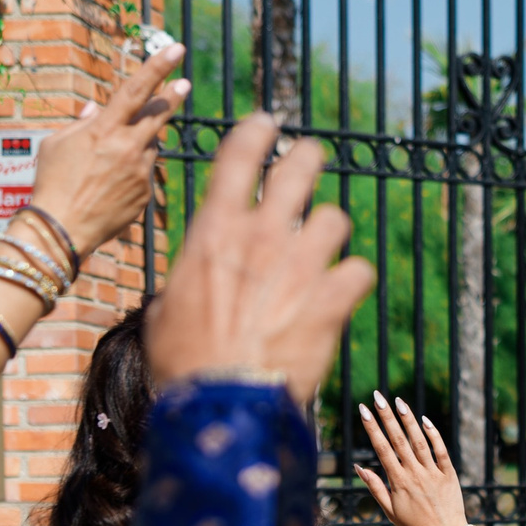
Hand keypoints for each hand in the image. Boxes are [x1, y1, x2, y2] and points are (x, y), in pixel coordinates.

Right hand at [25, 42, 189, 256]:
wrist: (61, 229)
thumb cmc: (51, 182)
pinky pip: (143, 172)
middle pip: (158, 114)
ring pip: (148, 145)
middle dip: (172, 96)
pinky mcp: (146, 193)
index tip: (175, 49)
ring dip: (135, 144)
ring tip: (105, 163)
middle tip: (185, 83)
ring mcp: (140, 171)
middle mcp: (127, 147)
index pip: (135, 90)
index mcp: (103, 130)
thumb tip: (96, 109)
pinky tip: (109, 186)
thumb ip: (81, 124)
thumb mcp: (55, 144)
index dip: (157, 67)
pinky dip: (132, 171)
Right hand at [144, 115, 375, 408]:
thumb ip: (186, 284)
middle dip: (308, 159)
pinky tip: (345, 293)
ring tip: (324, 248)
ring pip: (335, 218)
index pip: (239, 156)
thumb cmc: (185, 364)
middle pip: (299, 169)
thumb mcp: (165, 313)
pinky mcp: (333, 299)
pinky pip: (360, 270)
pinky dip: (354, 280)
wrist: (223, 404)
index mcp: (214, 231)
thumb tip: (186, 288)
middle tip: (311, 160)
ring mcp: (302, 264)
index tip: (267, 122)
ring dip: (330, 230)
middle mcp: (262, 236)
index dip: (256, 132)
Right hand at [356, 393, 469, 525]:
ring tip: (399, 401)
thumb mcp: (389, 511)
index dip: (372, 427)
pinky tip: (424, 419)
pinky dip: (433, 434)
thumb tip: (359, 466)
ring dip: (408, 419)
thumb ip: (375, 487)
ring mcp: (433, 472)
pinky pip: (441, 450)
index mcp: (398, 482)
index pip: (382, 448)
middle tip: (377, 396)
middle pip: (398, 439)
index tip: (364, 410)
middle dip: (386, 416)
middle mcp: (415, 473)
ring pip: (419, 440)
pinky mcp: (449, 473)